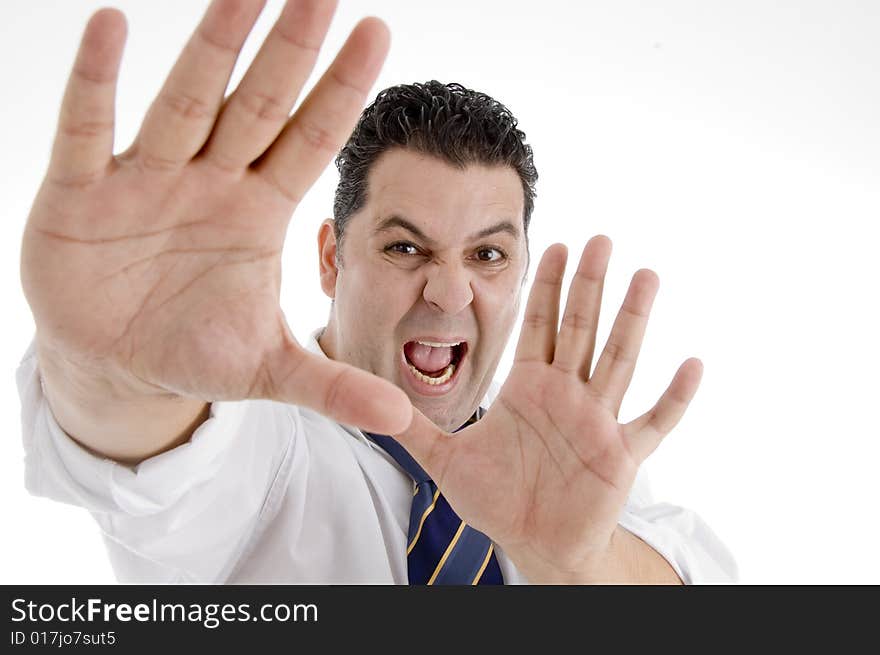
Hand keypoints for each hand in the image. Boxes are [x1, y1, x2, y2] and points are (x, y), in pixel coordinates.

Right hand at [21, 0, 410, 437]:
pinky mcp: (81, 195)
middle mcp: (210, 181)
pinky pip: (88, 131)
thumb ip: (333, 386)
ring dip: (211, 48)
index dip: (342, 92)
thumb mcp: (270, 370)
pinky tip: (111, 28)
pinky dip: (95, 86)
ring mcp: (146, 180)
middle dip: (288, 50)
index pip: (310, 141)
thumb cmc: (197, 349)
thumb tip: (402, 420)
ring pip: (184, 104)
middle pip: (256, 105)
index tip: (377, 34)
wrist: (120, 363)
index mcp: (258, 212)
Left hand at [395, 236, 702, 581]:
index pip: (538, 325)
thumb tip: (375, 403)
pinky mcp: (620, 455)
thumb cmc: (497, 498)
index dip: (545, 287)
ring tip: (646, 276)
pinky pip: (653, 422)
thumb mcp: (446, 460)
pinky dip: (673, 398)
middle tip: (600, 238)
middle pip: (579, 328)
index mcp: (529, 386)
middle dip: (588, 284)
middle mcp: (566, 394)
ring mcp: (597, 421)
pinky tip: (692, 364)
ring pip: (617, 361)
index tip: (553, 244)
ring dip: (632, 321)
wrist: (533, 542)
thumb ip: (414, 428)